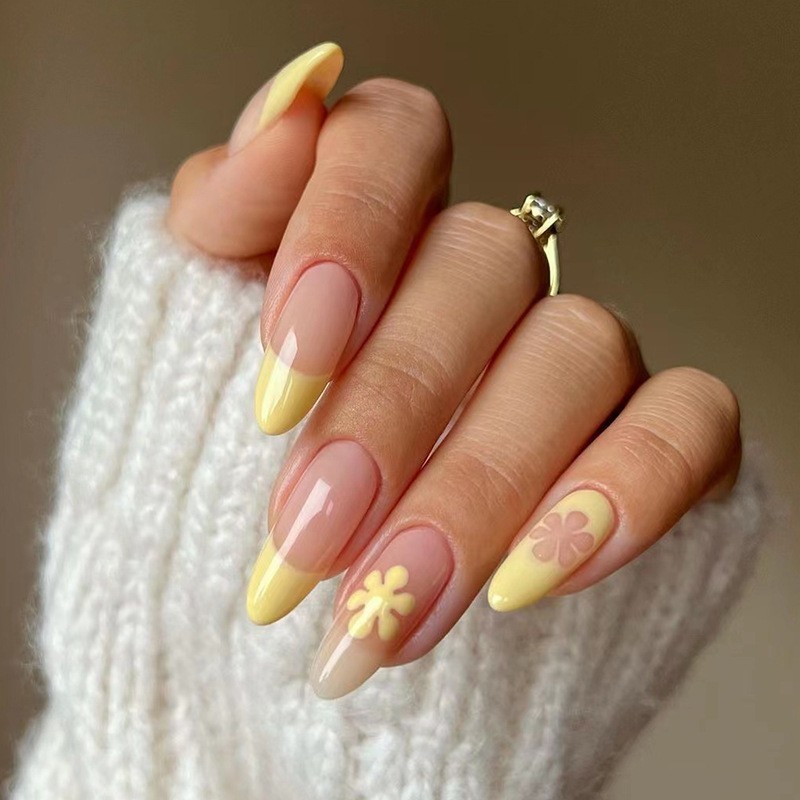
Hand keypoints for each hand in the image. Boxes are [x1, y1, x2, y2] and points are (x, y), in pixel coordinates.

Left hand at [168, 43, 740, 698]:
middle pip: (482, 263)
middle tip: (311, 537)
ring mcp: (577, 349)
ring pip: (582, 348)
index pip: (391, 140)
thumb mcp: (189, 338)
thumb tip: (287, 110)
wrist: (304, 594)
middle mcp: (487, 273)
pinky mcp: (652, 433)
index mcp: (380, 222)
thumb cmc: (232, 468)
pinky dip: (623, 494)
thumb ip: (220, 222)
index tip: (281, 375)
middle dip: (394, 406)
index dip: (346, 227)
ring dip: (479, 486)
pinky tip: (529, 581)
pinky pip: (688, 425)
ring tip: (391, 606)